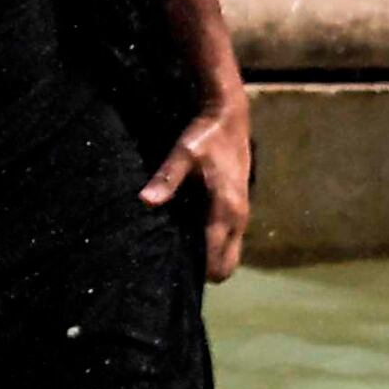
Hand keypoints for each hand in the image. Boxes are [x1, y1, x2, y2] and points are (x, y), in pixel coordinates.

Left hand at [141, 83, 256, 281]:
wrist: (230, 116)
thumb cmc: (206, 135)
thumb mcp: (184, 153)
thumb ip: (167, 178)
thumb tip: (146, 201)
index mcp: (226, 210)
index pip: (216, 258)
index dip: (198, 270)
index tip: (174, 271)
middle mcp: (239, 218)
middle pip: (228, 265)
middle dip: (207, 269)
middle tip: (178, 262)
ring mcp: (242, 214)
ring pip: (231, 253)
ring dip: (212, 256)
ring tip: (181, 250)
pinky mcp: (240, 207)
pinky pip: (230, 239)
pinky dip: (216, 243)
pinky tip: (191, 232)